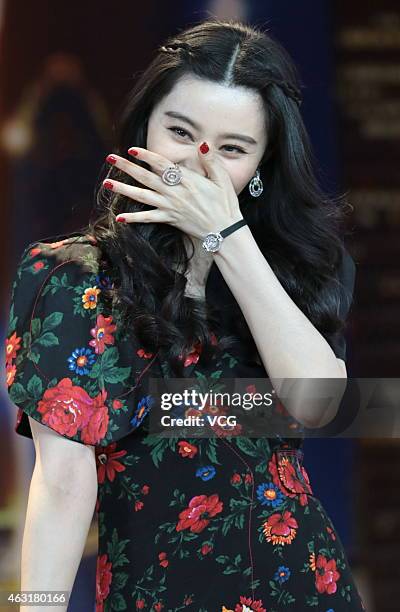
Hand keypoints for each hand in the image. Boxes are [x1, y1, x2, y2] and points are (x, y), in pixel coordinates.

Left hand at [103, 145, 243, 240]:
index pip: (162, 165)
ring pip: (142, 197)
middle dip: (127, 167)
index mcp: (187, 180)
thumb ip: (211, 160)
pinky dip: (134, 219)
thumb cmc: (226, 204)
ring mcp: (171, 207)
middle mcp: (175, 193)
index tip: (132, 150)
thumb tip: (203, 144)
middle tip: (110, 158)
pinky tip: (119, 217)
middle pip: (146, 178)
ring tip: (107, 183)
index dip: (146, 156)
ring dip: (123, 190)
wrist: (225, 231)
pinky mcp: (170, 219)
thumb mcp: (223, 179)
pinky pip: (149, 218)